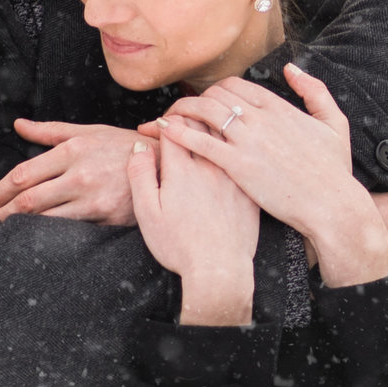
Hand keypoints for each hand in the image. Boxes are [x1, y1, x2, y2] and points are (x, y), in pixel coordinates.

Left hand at [0, 121, 139, 225]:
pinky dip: (49, 237)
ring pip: (44, 220)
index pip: (22, 175)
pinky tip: (35, 239)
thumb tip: (19, 125)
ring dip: (19, 229)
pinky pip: (70, 232)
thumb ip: (50, 131)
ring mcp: (94, 200)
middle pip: (27, 201)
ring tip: (3, 233)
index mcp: (72, 151)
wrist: (168, 164)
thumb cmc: (124, 146)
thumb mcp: (89, 131)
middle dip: (0, 214)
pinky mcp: (107, 220)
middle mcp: (80, 175)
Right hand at [127, 135, 258, 326]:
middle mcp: (210, 166)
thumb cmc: (179, 246)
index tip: (154, 129)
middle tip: (177, 122)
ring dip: (212, 125)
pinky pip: (243, 156)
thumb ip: (140, 175)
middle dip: (186, 116)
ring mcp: (232, 176)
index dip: (161, 123)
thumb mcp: (147, 212)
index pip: (173, 126)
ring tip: (202, 128)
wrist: (220, 270)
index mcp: (181, 170)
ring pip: (225, 135)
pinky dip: (234, 146)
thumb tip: (139, 146)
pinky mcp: (248, 189)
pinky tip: (228, 150)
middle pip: (201, 124)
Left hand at [153, 64, 387, 287]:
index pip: (235, 86)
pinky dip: (179, 134)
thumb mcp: (334, 123)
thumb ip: (314, 90)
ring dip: (180, 112)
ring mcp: (249, 140)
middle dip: (193, 100)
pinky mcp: (239, 165)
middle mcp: (261, 118)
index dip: (214, 92)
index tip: (205, 103)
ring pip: (204, 113)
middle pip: (215, 96)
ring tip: (164, 120)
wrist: (331, 204)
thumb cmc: (333, 171)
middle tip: (179, 112)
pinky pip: (201, 142)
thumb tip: (292, 69)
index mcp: (279, 108)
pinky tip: (164, 132)